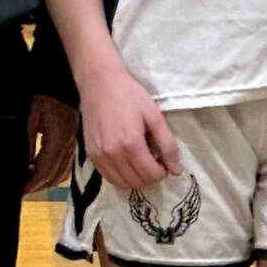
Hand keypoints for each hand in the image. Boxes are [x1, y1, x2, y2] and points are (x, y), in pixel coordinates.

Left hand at [24, 93, 77, 194]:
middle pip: (56, 176)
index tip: (19, 190)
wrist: (61, 79)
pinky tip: (41, 168)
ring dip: (46, 181)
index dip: (31, 184)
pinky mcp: (74, 139)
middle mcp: (69, 143)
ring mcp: (73, 142)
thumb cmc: (45, 92)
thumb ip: (27, 143)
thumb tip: (23, 167)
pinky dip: (54, 172)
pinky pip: (67, 164)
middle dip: (38, 186)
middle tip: (22, 189)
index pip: (45, 171)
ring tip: (30, 181)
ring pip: (63, 173)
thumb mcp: (30, 117)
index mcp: (58, 138)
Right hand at [78, 67, 181, 192]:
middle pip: (137, 182)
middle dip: (151, 177)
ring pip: (122, 184)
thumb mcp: (155, 116)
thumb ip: (167, 145)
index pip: (151, 175)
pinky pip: (108, 177)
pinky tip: (128, 164)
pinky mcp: (90, 155)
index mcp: (131, 144)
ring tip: (143, 164)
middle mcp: (112, 155)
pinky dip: (121, 177)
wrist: (99, 83)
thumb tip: (176, 170)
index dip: (162, 173)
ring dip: (136, 180)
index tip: (166, 164)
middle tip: (156, 163)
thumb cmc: (130, 95)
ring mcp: (99, 156)